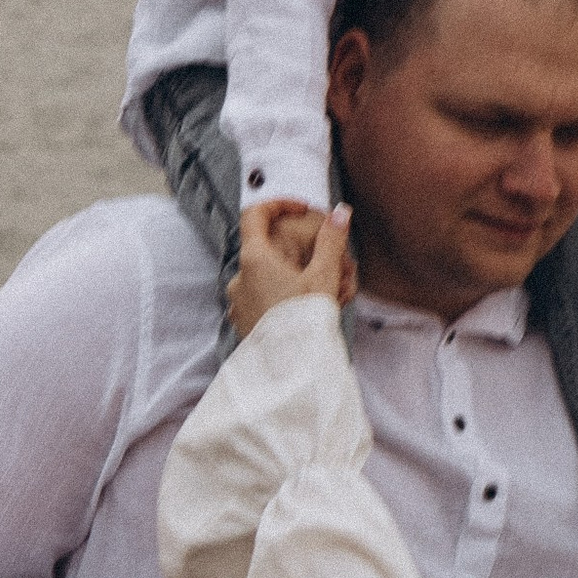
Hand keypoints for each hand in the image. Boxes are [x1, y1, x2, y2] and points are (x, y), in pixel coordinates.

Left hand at [229, 198, 356, 338]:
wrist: (292, 374)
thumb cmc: (306, 323)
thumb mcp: (325, 276)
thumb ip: (331, 240)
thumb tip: (340, 213)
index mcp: (254, 259)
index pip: (255, 214)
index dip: (279, 204)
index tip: (302, 209)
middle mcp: (239, 278)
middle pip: (265, 249)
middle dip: (296, 252)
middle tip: (324, 264)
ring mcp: (238, 302)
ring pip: (265, 278)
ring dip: (291, 278)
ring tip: (321, 293)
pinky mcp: (242, 323)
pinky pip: (261, 301)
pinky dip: (282, 298)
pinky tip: (305, 312)